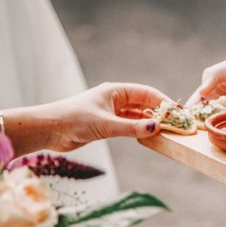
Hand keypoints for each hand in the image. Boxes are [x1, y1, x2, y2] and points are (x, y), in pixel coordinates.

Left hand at [43, 82, 171, 151]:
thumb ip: (132, 128)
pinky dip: (140, 130)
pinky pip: (129, 126)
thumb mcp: (106, 124)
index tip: (176, 112)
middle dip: (159, 112)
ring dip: (150, 122)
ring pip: (137, 116)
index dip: (162, 101)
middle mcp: (115, 99)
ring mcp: (111, 112)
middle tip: (175, 123)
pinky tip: (149, 135)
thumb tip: (157, 128)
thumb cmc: (74, 120)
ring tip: (166, 130)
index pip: (146, 92)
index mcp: (115, 91)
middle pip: (143, 103)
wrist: (48, 130)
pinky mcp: (106, 125)